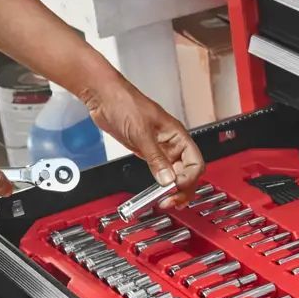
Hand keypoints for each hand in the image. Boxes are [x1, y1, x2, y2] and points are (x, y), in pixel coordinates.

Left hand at [79, 75, 203, 207]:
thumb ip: (156, 158)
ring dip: (172, 188)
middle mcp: (172, 143)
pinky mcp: (147, 151)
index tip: (175, 188)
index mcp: (177, 135)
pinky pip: (160, 171)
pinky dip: (160, 183)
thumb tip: (168, 179)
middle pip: (188, 172)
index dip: (188, 179)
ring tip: (165, 200)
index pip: (195, 162)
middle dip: (182, 188)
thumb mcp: (141, 132)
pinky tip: (156, 190)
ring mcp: (160, 148)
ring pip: (175, 174)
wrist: (103, 96)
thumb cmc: (124, 102)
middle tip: (171, 201)